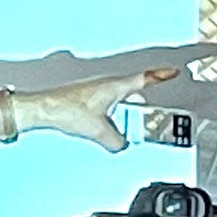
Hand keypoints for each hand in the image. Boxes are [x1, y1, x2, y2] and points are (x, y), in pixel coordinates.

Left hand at [18, 66, 182, 153]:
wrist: (44, 108)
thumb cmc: (66, 110)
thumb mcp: (98, 131)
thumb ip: (116, 141)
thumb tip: (121, 145)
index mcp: (114, 86)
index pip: (144, 79)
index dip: (160, 75)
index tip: (173, 72)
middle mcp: (107, 85)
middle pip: (134, 92)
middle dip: (142, 103)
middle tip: (150, 116)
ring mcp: (97, 90)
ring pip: (120, 100)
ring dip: (125, 111)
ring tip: (126, 127)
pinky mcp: (88, 98)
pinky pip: (108, 105)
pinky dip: (113, 115)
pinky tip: (107, 128)